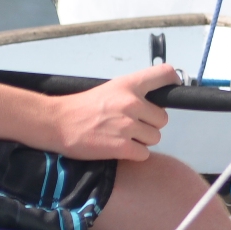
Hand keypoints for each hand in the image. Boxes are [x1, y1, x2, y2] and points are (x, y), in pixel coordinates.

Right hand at [45, 66, 179, 162]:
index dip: (173, 82)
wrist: (57, 123)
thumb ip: (133, 93)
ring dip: (142, 141)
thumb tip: (157, 100)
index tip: (172, 88)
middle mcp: (131, 103)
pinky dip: (134, 154)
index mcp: (129, 85)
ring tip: (122, 137)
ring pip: (155, 138)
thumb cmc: (82, 107)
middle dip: (150, 124)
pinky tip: (119, 148)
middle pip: (163, 118)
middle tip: (131, 125)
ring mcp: (127, 126)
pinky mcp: (121, 147)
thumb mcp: (110, 89)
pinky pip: (144, 154)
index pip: (165, 74)